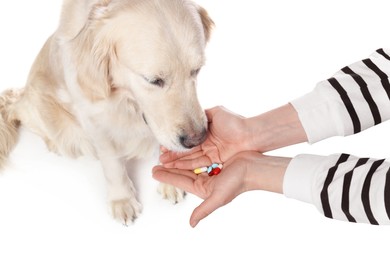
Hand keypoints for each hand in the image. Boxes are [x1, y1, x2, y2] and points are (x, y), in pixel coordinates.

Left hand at [153, 151, 289, 226]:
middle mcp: (205, 178)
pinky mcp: (214, 156)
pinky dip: (188, 151)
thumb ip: (203, 210)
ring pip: (188, 162)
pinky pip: (197, 153)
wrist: (253, 167)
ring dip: (176, 158)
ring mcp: (209, 167)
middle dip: (169, 167)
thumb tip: (191, 224)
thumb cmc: (237, 182)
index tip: (154, 172)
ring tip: (164, 153)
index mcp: (203, 188)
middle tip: (155, 161)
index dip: (167, 177)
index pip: (180, 181)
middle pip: (182, 171)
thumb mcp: (218, 197)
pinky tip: (182, 146)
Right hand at [160, 106, 250, 169]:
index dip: (176, 143)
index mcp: (205, 132)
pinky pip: (197, 163)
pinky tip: (175, 166)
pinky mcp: (214, 160)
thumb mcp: (216, 113)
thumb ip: (202, 115)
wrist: (250, 134)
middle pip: (186, 151)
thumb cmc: (235, 122)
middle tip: (159, 158)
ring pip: (190, 158)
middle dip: (173, 155)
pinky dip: (186, 164)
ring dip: (176, 161)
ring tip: (163, 163)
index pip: (187, 139)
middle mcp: (206, 144)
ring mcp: (210, 153)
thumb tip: (190, 113)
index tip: (163, 146)